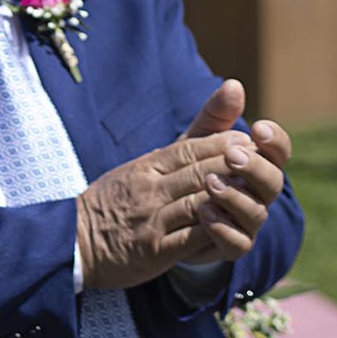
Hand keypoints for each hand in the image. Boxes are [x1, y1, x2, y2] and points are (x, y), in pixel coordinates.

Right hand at [77, 131, 249, 288]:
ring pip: (202, 203)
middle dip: (239, 169)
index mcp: (147, 166)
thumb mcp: (146, 164)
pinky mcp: (154, 250)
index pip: (193, 148)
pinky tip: (232, 227)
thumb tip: (234, 87)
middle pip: (203, 172)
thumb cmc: (118, 201)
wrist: (75, 241)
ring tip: (253, 199)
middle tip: (261, 171)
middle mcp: (149, 189)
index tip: (251, 145)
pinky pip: (193, 238)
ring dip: (233, 200)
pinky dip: (218, 231)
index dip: (229, 144)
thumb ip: (191, 139)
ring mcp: (151, 220)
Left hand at [178, 79, 291, 261]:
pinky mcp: (228, 246)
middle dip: (254, 167)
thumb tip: (234, 84)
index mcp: (256, 165)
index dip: (275, 141)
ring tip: (209, 183)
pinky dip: (223, 229)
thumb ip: (215, 115)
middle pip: (273, 181)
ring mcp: (247, 222)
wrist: (163, 212)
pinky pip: (238, 243)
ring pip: (256, 213)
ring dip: (235, 197)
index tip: (259, 127)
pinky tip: (204, 213)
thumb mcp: (196, 139)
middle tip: (232, 155)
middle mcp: (258, 194)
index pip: (279, 152)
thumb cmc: (187, 169)